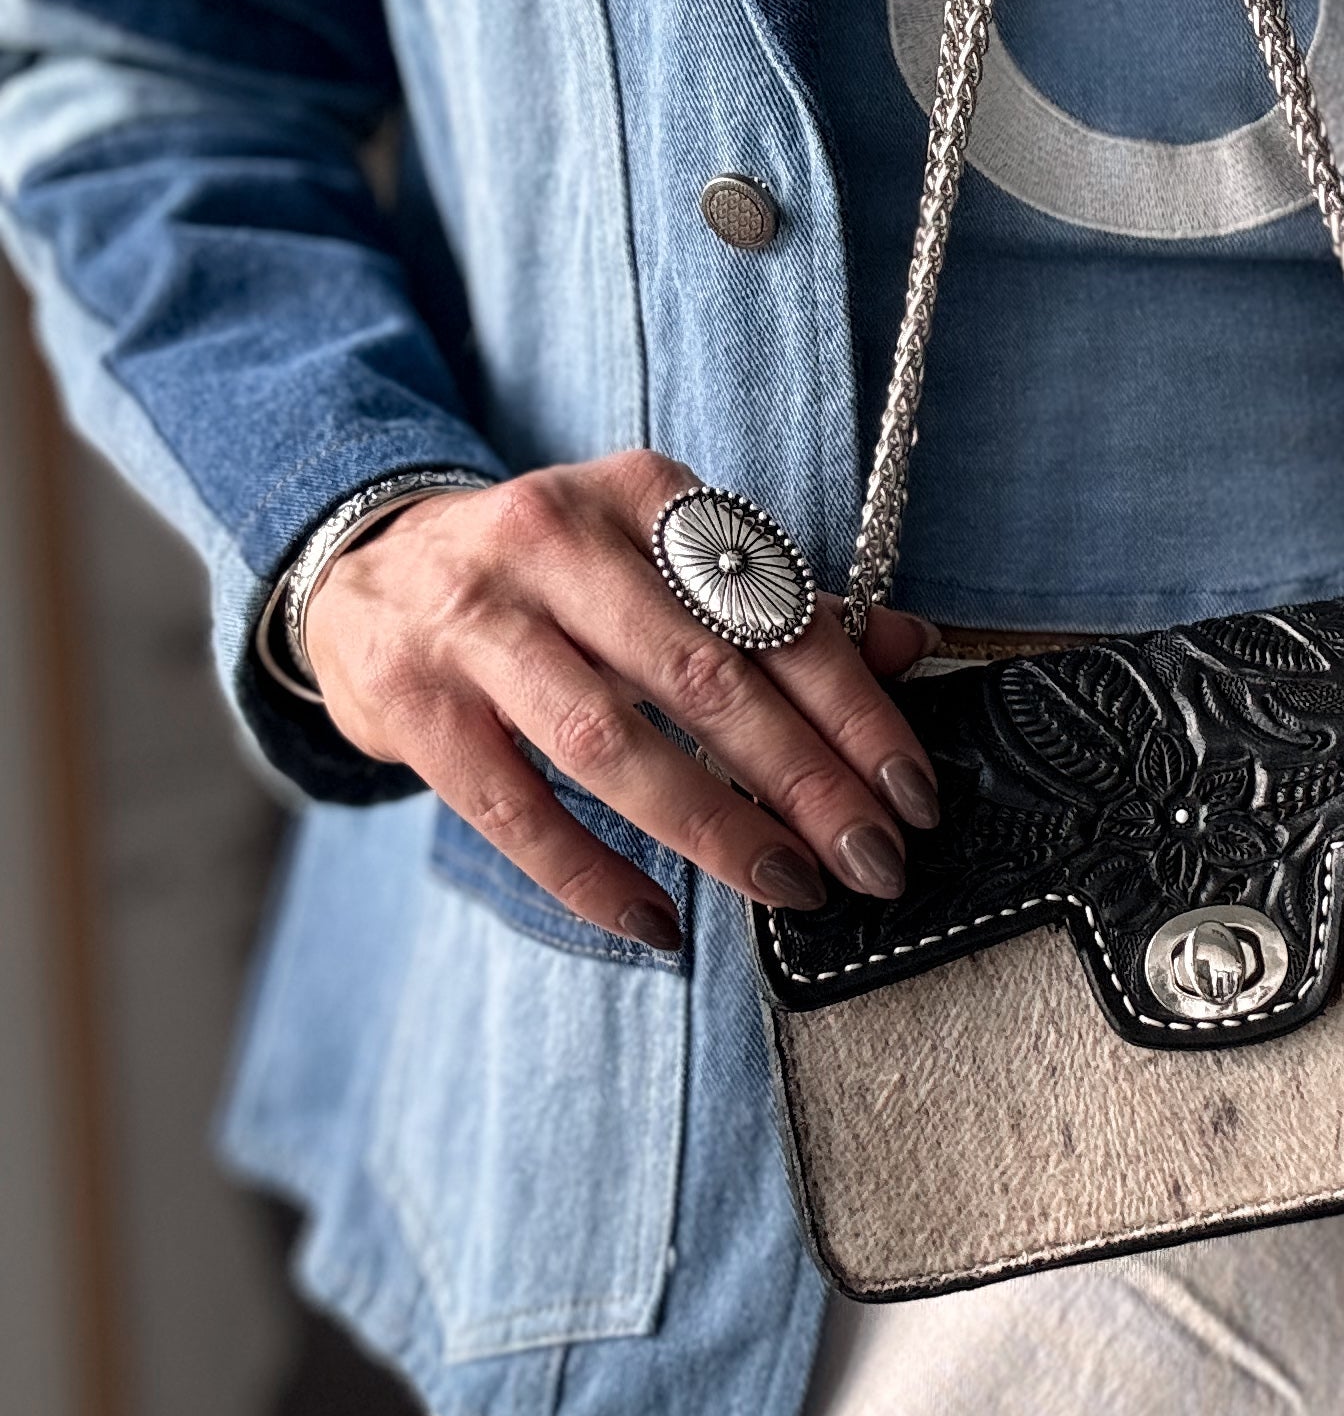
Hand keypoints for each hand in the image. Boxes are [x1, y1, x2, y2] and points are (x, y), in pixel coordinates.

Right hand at [302, 451, 940, 951]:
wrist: (362, 576)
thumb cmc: (548, 580)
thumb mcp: (657, 556)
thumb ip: (777, 601)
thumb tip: (910, 645)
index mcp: (638, 493)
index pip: (771, 609)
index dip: (853, 709)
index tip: (910, 790)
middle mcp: (553, 539)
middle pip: (701, 675)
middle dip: (803, 780)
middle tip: (870, 860)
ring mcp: (474, 621)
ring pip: (611, 740)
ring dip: (714, 827)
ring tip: (789, 887)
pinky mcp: (414, 702)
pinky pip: (516, 809)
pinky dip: (590, 877)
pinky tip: (657, 921)